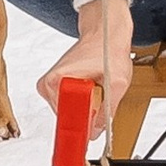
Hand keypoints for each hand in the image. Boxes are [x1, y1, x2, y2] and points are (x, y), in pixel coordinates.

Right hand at [37, 0, 135, 133]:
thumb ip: (108, 111)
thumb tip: (96, 132)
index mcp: (56, 82)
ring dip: (86, 108)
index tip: (90, 129)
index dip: (82, 125)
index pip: (64, 119)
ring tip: (97, 88)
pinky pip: (70, 106)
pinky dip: (83, 103)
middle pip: (67, 118)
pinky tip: (91, 88)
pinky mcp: (55, 87)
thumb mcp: (117, 83)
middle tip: (100, 97)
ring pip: (70, 113)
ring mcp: (51, 86)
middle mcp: (48, 84)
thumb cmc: (107, 51)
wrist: (104, 33)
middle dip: (86, 114)